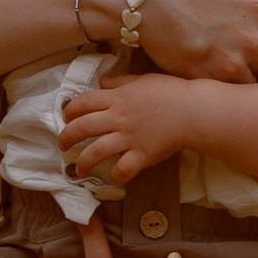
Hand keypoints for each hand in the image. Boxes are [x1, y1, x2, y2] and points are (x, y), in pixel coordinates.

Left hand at [58, 67, 192, 189]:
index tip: (66, 118)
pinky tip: (114, 177)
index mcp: (117, 98)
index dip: (69, 111)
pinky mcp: (143, 155)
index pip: (83, 103)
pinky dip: (116, 175)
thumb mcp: (142, 80)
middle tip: (63, 146)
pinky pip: (123, 169)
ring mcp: (129, 138)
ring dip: (83, 162)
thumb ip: (120, 82)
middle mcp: (118, 118)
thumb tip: (102, 83)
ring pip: (96, 151)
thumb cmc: (171, 92)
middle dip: (66, 138)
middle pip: (82, 128)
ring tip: (79, 170)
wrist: (194, 111)